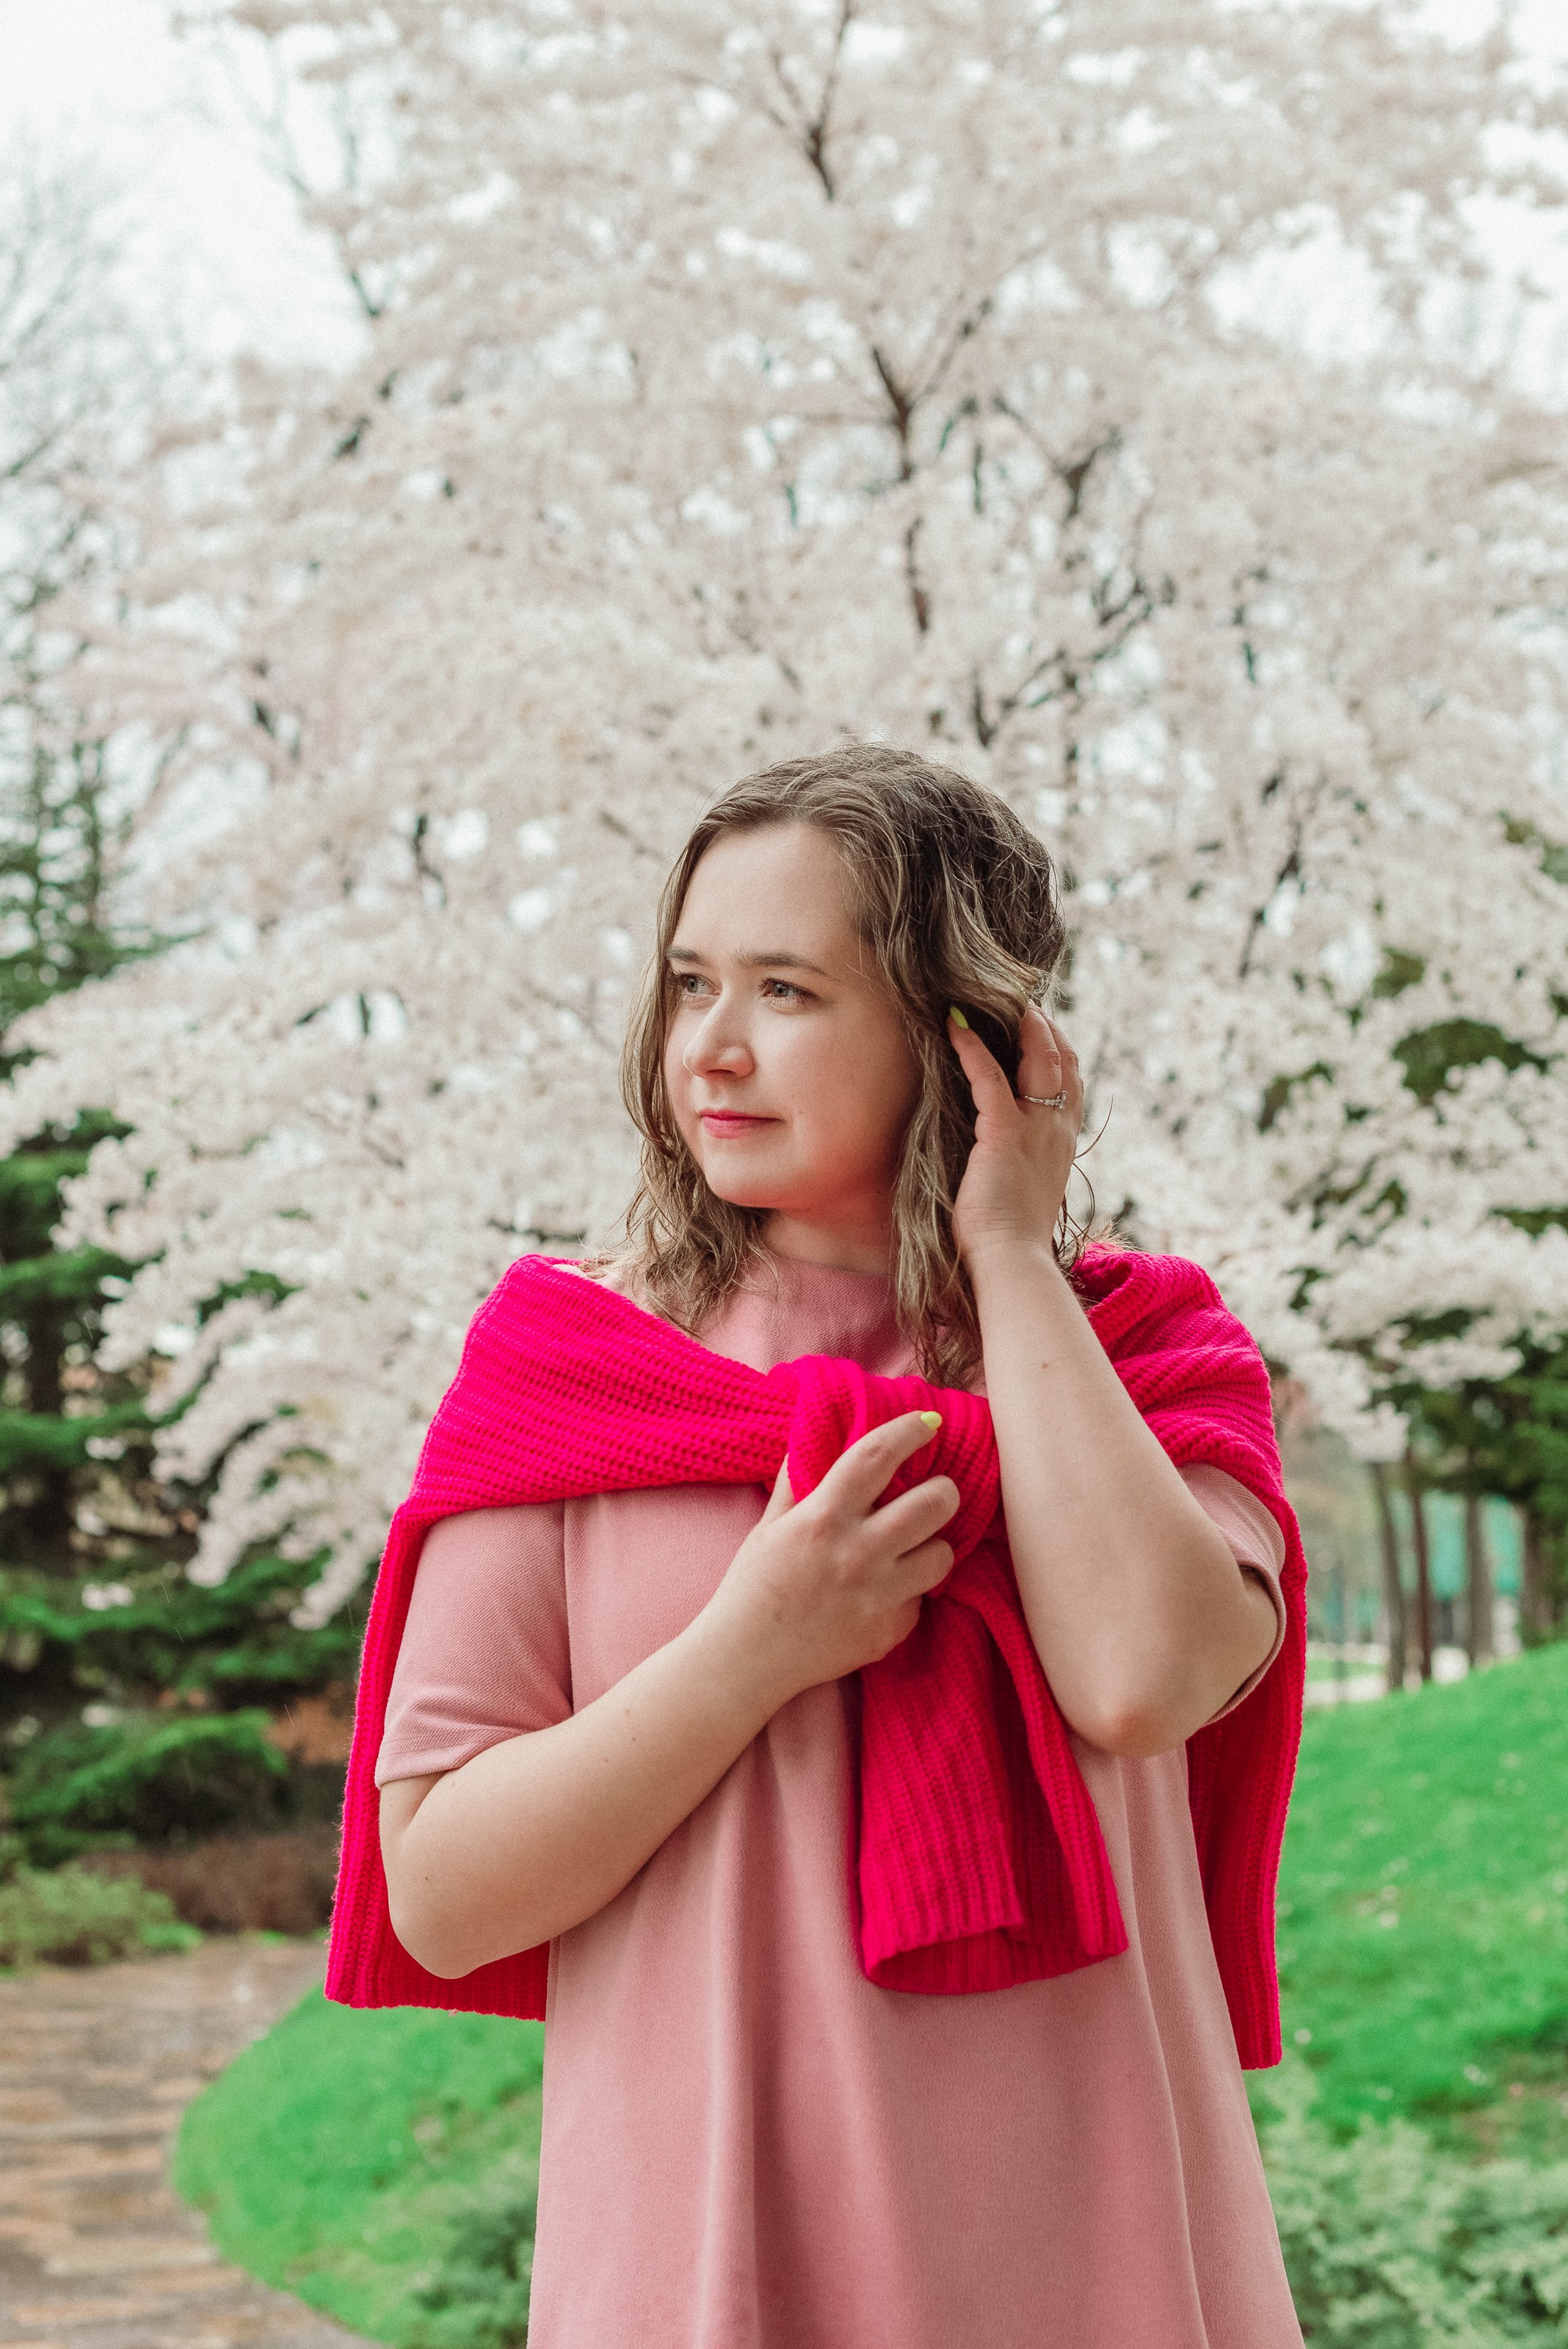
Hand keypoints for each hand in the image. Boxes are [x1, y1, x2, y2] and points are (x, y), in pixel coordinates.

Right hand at [706, 1412, 959, 1708]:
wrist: (745, 1661)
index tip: (928, 1423)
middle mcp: (858, 1552)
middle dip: (944, 1491)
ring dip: (933, 1546)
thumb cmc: (752, 1588)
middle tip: (934, 1493)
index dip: (908, 1432)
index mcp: (824, 1517)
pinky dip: (908, 1593)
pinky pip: (920, 1600)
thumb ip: (796, 1482)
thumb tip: (814, 1438)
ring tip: (912, 1548)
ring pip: (943, 1554)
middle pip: (935, 1503)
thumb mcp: (768, 1527)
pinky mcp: (890, 1631)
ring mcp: (879, 1595)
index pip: (877, 1457)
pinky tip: (880, 1595)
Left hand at [947, 1003, 1082, 1266]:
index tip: (1038, 1023)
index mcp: (1063, 1141)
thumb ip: (1021, 1158)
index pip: (1070, 1079)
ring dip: (1017, 1024)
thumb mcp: (1023, 1187)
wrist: (1012, 1260)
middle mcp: (1057, 1128)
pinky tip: (954, 1026)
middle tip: (1017, 998)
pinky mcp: (1005, 1133)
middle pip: (1062, 1059)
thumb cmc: (1008, 1236)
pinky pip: (990, 1078)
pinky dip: (972, 1047)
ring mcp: (1035, 1129)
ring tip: (988, 1000)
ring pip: (1038, 1058)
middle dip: (1042, 1024)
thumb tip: (997, 1146)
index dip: (1057, 1046)